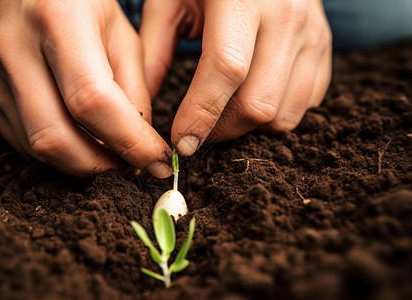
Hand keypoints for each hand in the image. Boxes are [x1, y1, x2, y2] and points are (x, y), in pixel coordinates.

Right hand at [0, 0, 172, 176]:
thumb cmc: (77, 1)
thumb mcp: (121, 32)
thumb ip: (135, 87)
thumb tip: (142, 142)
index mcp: (59, 20)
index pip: (93, 102)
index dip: (130, 142)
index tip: (157, 160)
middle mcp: (16, 49)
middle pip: (56, 138)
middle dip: (102, 167)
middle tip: (133, 167)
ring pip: (37, 147)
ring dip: (82, 164)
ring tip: (112, 156)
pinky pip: (23, 142)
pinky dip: (60, 153)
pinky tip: (82, 142)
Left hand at [141, 0, 331, 155]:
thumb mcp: (171, 1)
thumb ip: (153, 52)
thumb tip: (144, 108)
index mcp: (242, 0)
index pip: (226, 71)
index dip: (201, 116)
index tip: (182, 142)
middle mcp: (287, 17)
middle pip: (257, 105)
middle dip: (223, 131)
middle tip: (201, 129)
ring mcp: (312, 34)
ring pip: (284, 115)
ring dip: (250, 127)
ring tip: (228, 111)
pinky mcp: (326, 49)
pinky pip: (305, 105)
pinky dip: (277, 114)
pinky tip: (255, 95)